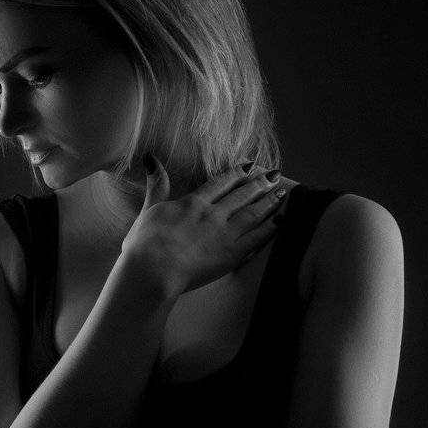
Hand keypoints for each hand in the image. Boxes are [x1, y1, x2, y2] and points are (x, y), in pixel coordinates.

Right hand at [121, 155, 287, 297]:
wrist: (153, 269)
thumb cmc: (145, 244)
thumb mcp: (149, 209)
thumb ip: (156, 185)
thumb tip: (151, 158)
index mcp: (193, 203)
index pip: (220, 183)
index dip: (237, 173)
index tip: (250, 166)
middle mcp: (212, 214)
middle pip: (241, 195)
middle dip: (260, 183)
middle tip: (275, 174)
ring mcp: (224, 233)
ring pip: (253, 213)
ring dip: (269, 201)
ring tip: (282, 193)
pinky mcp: (232, 254)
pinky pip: (257, 238)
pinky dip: (270, 228)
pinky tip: (281, 220)